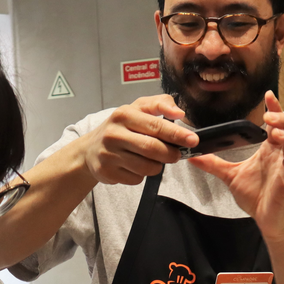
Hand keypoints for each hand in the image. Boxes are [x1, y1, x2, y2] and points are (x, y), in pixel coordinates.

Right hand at [77, 94, 198, 184]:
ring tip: (154, 159)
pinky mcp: (107, 172)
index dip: (177, 134)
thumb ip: (160, 104)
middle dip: (171, 154)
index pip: (156, 125)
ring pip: (147, 167)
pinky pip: (136, 179)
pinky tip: (136, 167)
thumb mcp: (137, 108)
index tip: (193, 140)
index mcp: (123, 114)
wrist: (90, 150)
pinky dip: (142, 175)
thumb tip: (178, 112)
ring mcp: (109, 154)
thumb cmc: (120, 127)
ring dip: (157, 166)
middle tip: (177, 155)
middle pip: (153, 148)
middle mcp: (114, 133)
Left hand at [187, 91, 283, 239]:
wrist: (264, 219)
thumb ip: (213, 164)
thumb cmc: (254, 195)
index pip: (279, 123)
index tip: (268, 96)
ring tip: (277, 137)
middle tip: (270, 120)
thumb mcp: (230, 175)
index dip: (276, 108)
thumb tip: (191, 156)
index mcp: (271, 150)